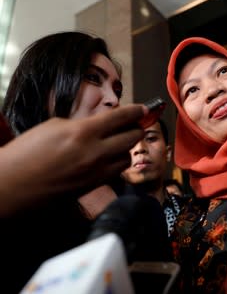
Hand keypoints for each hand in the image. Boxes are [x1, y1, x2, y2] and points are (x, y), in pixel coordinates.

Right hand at [0, 104, 146, 215]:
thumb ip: (83, 124)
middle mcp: (96, 152)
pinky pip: (117, 171)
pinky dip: (118, 162)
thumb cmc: (26, 153)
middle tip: (134, 124)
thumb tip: (101, 125)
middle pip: (132, 137)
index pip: (120, 117)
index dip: (136, 111)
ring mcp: (97, 171)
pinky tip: (109, 157)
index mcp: (84, 132)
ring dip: (127, 147)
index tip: (143, 109)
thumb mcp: (54, 127)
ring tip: (118, 141)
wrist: (13, 186)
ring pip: (128, 156)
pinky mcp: (94, 185)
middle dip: (136, 128)